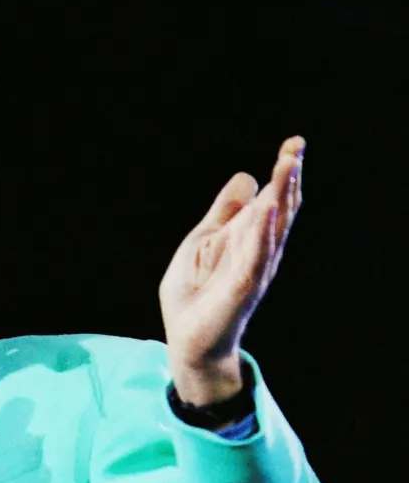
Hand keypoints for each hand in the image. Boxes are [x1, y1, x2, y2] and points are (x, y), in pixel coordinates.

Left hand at [159, 136, 304, 404]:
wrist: (187, 338)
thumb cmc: (195, 292)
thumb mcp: (203, 240)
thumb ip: (224, 212)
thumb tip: (248, 175)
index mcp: (248, 238)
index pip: (273, 200)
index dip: (284, 172)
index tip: (295, 144)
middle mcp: (258, 251)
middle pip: (280, 209)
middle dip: (288, 178)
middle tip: (296, 148)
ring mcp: (253, 268)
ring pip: (273, 227)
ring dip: (282, 196)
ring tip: (288, 165)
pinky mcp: (242, 286)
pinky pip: (256, 255)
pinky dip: (263, 232)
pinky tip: (269, 208)